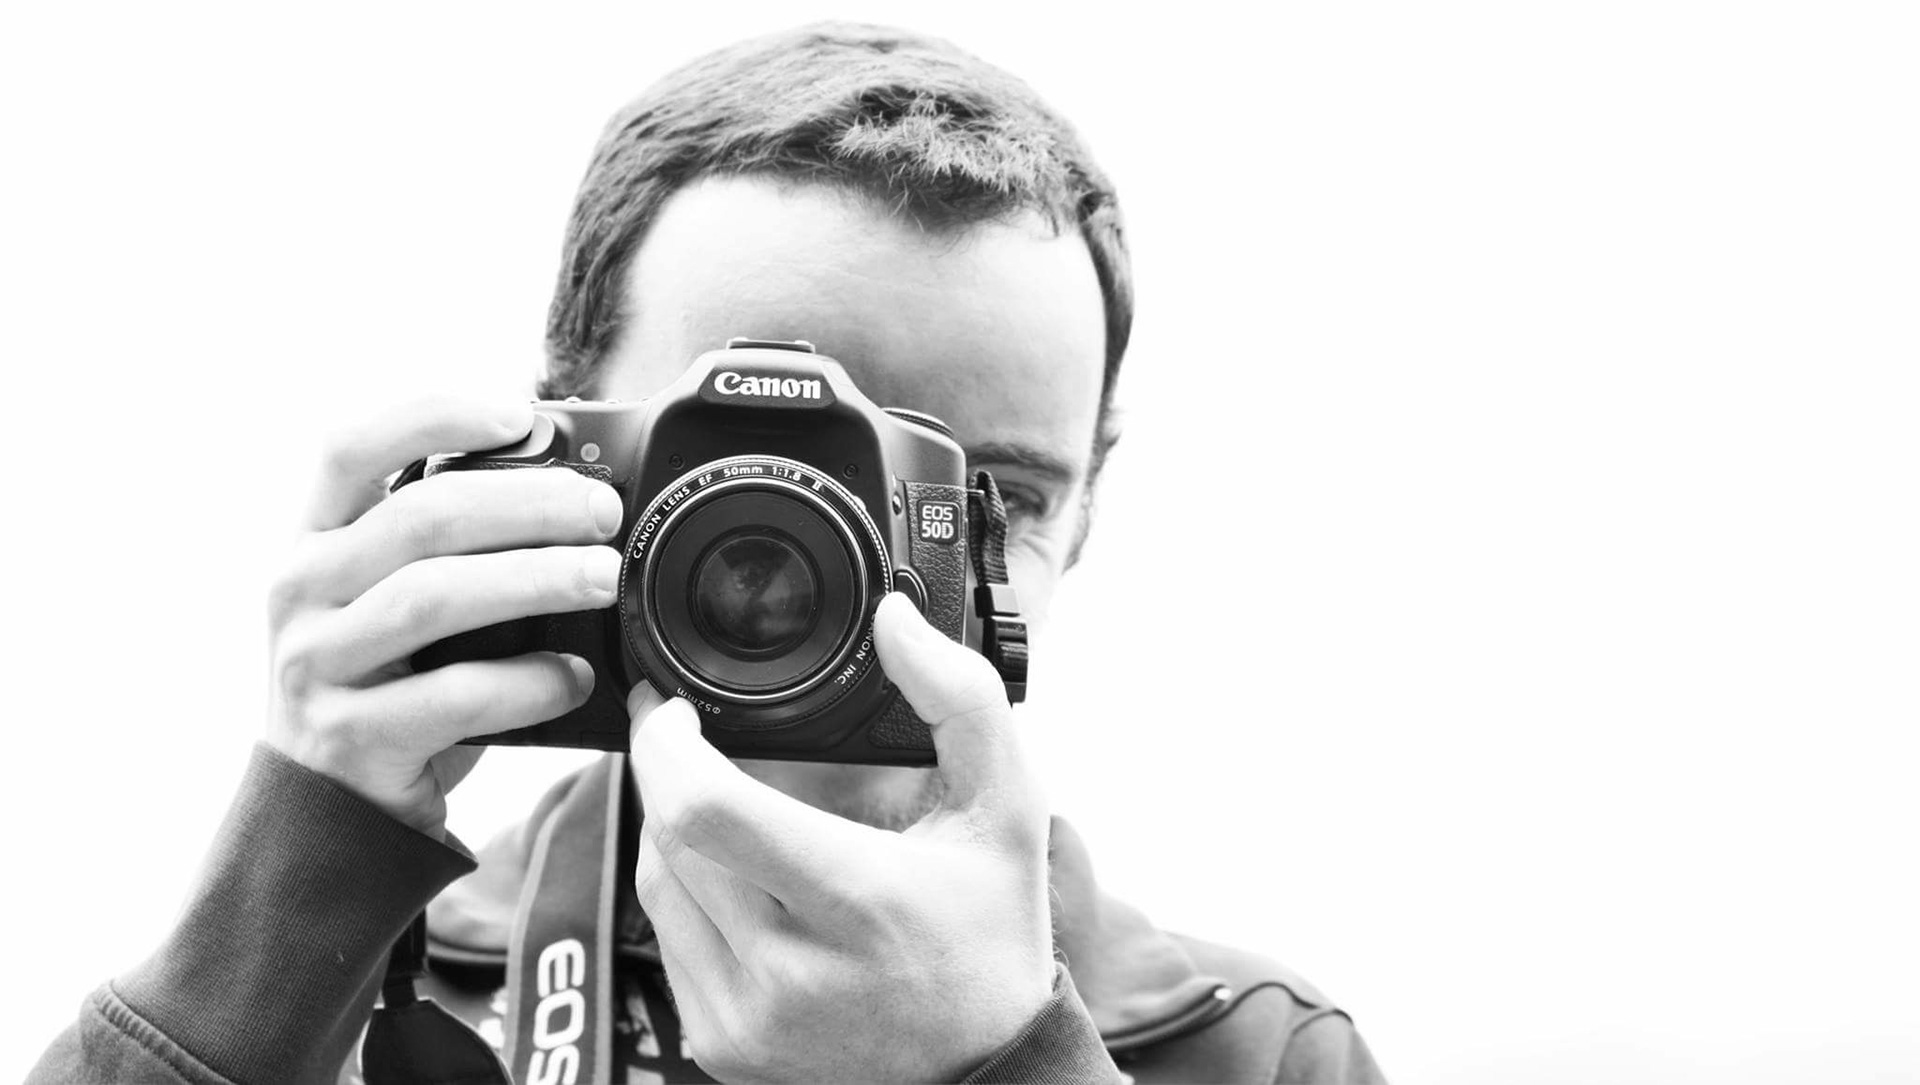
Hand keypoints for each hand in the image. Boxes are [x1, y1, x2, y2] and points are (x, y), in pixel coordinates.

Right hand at [266, 397, 624, 836]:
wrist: (326, 808)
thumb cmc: (389, 679)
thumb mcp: (394, 596)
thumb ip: (450, 544)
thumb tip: (574, 487)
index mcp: (315, 538)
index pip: (350, 448)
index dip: (434, 416)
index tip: (520, 415)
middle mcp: (302, 591)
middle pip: (419, 518)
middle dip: (527, 504)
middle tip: (603, 511)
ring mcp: (318, 665)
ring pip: (432, 598)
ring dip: (534, 579)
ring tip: (604, 577)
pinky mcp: (352, 736)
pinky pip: (452, 697)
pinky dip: (527, 682)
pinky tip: (575, 677)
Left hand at [627, 592, 1053, 1082]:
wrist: (982, 1072)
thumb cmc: (991, 929)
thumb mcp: (1005, 806)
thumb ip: (958, 697)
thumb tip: (894, 617)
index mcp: (855, 900)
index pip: (704, 810)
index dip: (666, 743)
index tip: (675, 706)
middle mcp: (788, 970)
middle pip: (670, 835)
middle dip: (671, 771)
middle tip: (697, 738)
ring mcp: (746, 1017)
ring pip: (655, 883)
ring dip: (671, 827)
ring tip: (722, 801)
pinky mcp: (719, 1045)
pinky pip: (664, 940)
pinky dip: (684, 891)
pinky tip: (734, 874)